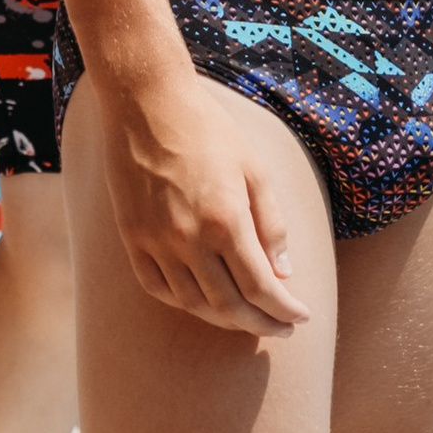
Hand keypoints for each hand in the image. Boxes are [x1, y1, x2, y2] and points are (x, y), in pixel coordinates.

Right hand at [101, 70, 308, 338]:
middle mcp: (189, 239)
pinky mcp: (132, 237)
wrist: (147, 103)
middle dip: (261, 323)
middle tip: (281, 329)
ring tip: (247, 319)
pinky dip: (184, 303)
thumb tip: (283, 273)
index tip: (301, 317)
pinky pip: (158, 288)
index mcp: (226, 221)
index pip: (261, 288)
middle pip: (229, 305)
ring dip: (224, 320)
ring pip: (193, 304)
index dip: (284, 310)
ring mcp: (156, 241)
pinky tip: (202, 302)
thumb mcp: (255, 170)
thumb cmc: (209, 130)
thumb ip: (272, 224)